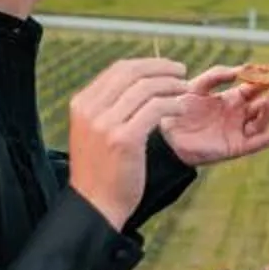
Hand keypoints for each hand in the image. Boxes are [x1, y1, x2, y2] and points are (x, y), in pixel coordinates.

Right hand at [66, 57, 194, 223]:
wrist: (95, 205)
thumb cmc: (101, 170)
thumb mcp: (94, 132)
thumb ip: (109, 107)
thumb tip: (137, 81)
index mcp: (82, 104)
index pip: (118, 69)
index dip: (147, 64)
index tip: (165, 67)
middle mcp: (90, 110)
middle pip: (132, 72)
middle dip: (161, 67)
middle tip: (182, 71)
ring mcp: (105, 124)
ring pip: (146, 88)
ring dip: (171, 84)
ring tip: (186, 89)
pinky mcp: (124, 139)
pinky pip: (155, 109)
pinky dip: (173, 105)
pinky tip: (181, 110)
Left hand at [160, 65, 268, 167]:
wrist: (164, 137)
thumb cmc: (179, 110)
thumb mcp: (197, 86)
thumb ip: (217, 75)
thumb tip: (243, 69)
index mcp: (233, 98)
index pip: (259, 84)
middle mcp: (241, 114)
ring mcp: (240, 131)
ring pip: (264, 119)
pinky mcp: (237, 147)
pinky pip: (261, 141)